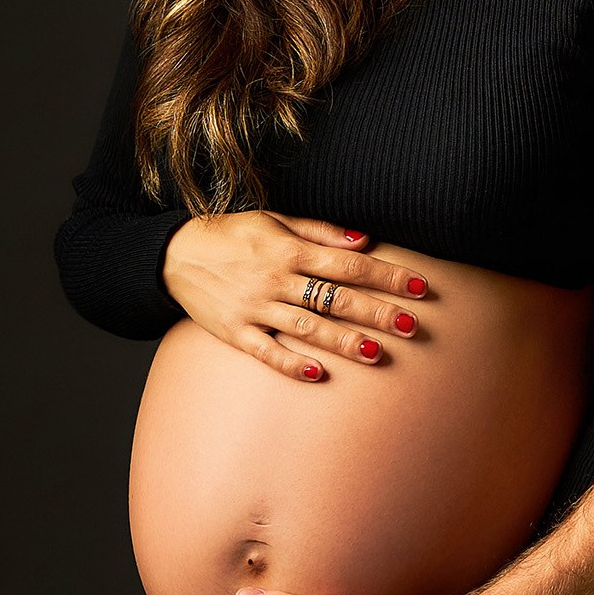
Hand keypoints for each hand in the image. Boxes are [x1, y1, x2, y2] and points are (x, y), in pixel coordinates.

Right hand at [160, 211, 429, 380]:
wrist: (173, 253)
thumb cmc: (232, 234)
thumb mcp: (275, 220)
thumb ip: (320, 232)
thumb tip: (364, 240)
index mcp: (289, 249)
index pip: (350, 264)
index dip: (387, 275)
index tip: (420, 286)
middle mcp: (275, 278)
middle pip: (335, 298)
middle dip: (376, 311)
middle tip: (412, 325)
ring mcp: (254, 307)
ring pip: (307, 327)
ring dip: (343, 341)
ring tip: (378, 353)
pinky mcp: (234, 331)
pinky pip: (267, 351)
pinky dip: (292, 363)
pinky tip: (320, 374)